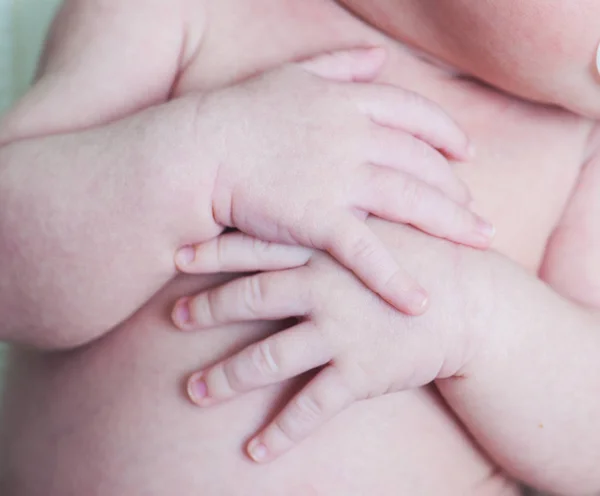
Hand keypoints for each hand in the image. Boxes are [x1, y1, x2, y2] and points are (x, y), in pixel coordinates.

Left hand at [172, 230, 479, 463]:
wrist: (472, 302)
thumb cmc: (419, 259)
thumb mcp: (376, 228)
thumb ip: (336, 220)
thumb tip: (301, 208)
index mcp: (325, 249)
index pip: (257, 246)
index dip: (213, 252)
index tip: (175, 257)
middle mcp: (325, 288)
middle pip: (251, 298)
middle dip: (208, 309)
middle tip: (175, 320)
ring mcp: (341, 331)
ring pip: (269, 357)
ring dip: (227, 377)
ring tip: (195, 392)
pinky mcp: (361, 372)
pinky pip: (312, 407)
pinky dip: (282, 431)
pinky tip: (255, 452)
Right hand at [183, 47, 493, 314]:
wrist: (198, 151)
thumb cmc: (239, 116)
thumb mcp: (292, 76)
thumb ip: (338, 64)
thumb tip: (377, 56)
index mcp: (348, 103)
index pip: (415, 114)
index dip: (447, 133)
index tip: (467, 152)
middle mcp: (354, 136)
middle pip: (423, 161)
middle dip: (456, 186)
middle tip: (476, 208)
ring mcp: (340, 177)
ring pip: (412, 201)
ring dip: (452, 224)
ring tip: (481, 241)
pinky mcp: (319, 219)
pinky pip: (367, 254)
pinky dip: (395, 280)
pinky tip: (421, 303)